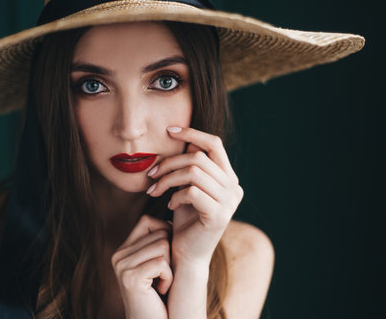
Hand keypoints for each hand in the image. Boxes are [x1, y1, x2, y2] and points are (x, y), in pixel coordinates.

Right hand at [111, 215, 172, 318]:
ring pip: (163, 245)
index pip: (147, 220)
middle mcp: (118, 255)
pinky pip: (162, 263)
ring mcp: (122, 266)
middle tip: (162, 276)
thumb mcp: (156, 264)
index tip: (168, 256)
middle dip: (170, 254)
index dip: (164, 232)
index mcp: (122, 250)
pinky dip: (168, 278)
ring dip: (170, 267)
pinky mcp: (131, 278)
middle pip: (159, 233)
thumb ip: (157, 242)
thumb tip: (171, 221)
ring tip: (160, 283)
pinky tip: (160, 290)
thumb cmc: (160, 295)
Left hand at [147, 127, 242, 265]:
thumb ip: (190, 167)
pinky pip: (192, 192)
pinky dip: (175, 196)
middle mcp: (234, 187)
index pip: (214, 144)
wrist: (187, 255)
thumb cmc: (185, 220)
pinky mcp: (219, 216)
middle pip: (199, 158)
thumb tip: (182, 139)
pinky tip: (169, 206)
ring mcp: (229, 202)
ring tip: (155, 190)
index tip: (169, 130)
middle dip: (170, 162)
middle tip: (151, 174)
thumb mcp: (187, 187)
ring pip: (194, 173)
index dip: (192, 133)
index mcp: (228, 177)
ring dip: (168, 179)